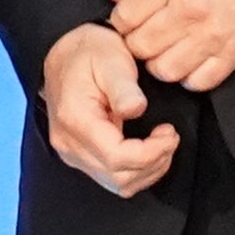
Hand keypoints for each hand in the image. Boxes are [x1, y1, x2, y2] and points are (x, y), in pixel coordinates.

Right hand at [41, 23, 179, 196]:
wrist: (64, 52)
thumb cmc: (88, 50)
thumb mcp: (110, 57)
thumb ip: (124, 86)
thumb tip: (137, 109)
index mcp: (75, 119)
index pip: (116, 157)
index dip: (150, 153)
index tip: (170, 134)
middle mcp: (69, 143)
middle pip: (118, 176)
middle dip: (153, 162)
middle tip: (170, 137)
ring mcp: (72, 153)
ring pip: (117, 184)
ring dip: (147, 170)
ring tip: (163, 144)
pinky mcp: (79, 156)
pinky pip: (111, 178)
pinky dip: (136, 171)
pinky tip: (149, 151)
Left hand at [108, 0, 234, 92]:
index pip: (124, 16)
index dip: (119, 20)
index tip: (126, 20)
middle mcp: (187, 11)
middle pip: (140, 46)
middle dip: (135, 42)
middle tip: (143, 35)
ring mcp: (210, 37)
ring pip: (164, 70)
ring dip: (158, 63)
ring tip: (164, 49)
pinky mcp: (231, 55)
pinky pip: (198, 82)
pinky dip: (188, 77)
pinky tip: (188, 61)